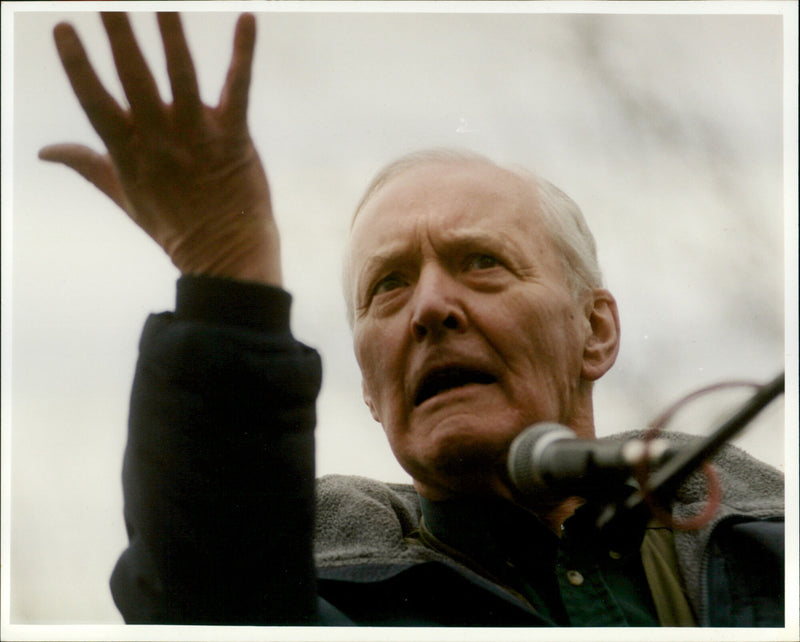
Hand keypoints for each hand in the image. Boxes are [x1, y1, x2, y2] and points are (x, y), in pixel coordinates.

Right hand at [39, 13, 280, 285]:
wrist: (224, 256)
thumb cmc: (173, 226)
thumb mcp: (122, 196)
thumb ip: (86, 165)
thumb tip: (43, 150)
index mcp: (129, 151)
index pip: (95, 101)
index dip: (78, 65)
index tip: (64, 27)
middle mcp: (160, 138)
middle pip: (133, 77)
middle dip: (119, 33)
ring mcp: (198, 136)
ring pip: (181, 74)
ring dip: (171, 32)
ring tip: (162, 0)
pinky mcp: (234, 138)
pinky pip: (238, 89)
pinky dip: (243, 54)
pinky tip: (247, 18)